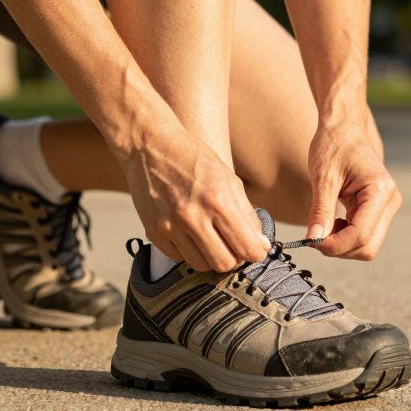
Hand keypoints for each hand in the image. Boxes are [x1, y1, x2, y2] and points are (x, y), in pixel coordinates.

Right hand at [119, 123, 270, 271]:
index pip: (247, 248)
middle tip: (232, 244)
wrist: (149, 146)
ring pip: (201, 265)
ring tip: (210, 237)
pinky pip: (178, 258)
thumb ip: (247, 214)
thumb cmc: (192, 158)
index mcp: (218, 201)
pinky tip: (189, 233)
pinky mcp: (153, 232)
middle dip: (234, 258)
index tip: (254, 248)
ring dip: (210, 256)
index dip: (256, 252)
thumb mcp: (228, 178)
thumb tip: (261, 245)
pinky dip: (188, 251)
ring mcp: (170, 226)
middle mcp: (193, 217)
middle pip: (225, 264)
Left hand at [306, 105, 401, 260]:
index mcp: (380, 191)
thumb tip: (313, 239)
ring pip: (368, 245)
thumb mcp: (323, 178)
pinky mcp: (380, 209)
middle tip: (314, 236)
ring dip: (343, 244)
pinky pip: (366, 235)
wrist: (344, 127)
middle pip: (368, 247)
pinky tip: (333, 223)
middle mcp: (390, 200)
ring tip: (324, 225)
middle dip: (339, 248)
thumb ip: (320, 211)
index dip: (334, 245)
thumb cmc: (334, 145)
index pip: (361, 236)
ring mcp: (387, 206)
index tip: (311, 241)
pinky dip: (347, 237)